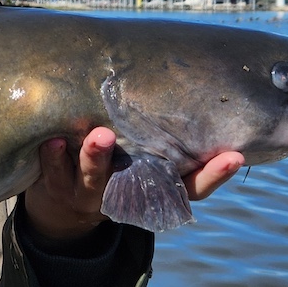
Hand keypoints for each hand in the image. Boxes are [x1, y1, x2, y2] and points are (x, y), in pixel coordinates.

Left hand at [22, 128, 246, 244]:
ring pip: (93, 179)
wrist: (59, 207)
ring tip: (98, 134)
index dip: (214, 175)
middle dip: (150, 164)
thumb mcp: (139, 158)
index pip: (193, 188)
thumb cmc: (111, 166)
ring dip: (95, 158)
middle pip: (142, 185)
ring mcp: (89, 194)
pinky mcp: (59, 188)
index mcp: (153, 189)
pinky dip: (55, 158)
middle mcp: (125, 195)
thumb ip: (157, 133)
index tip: (235, 156)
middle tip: (151, 137)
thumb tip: (187, 79)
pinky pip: (55, 174)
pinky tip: (52, 140)